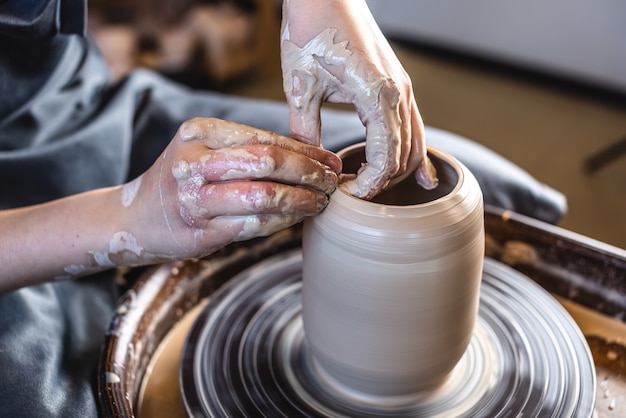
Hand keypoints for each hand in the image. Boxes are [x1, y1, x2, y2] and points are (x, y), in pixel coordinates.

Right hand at [128, 117, 340, 259]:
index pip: (263, 138)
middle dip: (308, 172)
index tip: (329, 160)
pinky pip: (255, 225)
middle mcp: (193, 163)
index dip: (303, 151)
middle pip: (266, 162)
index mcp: (198, 133)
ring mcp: (195, 200)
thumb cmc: (180, 182)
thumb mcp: (203, 151)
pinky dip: (284, 222)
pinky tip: (298, 218)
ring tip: (321, 201)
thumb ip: (245, 150)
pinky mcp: (201, 233)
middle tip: (331, 182)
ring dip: (302, 200)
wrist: (133, 219)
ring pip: (264, 196)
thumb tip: (308, 156)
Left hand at [280, 0, 437, 198]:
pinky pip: (412, 125)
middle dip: (381, 182)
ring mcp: (402, 88)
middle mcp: (399, 93)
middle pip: (404, 156)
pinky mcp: (397, 85)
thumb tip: (310, 165)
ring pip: (414, 142)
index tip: (348, 195)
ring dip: (396, 169)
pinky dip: (412, 151)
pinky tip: (415, 173)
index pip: (386, 157)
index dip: (370, 185)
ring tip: (373, 187)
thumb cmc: (311, 30)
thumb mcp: (299, 85)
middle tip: (354, 194)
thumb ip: (305, 129)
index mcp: (378, 94)